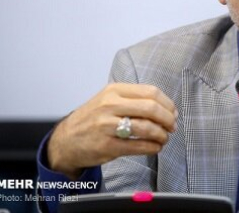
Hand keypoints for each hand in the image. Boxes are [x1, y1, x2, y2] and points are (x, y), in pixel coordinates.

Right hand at [47, 83, 176, 178]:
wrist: (66, 140)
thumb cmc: (93, 119)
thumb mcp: (109, 99)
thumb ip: (134, 99)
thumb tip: (166, 108)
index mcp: (115, 90)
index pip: (151, 92)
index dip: (167, 103)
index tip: (173, 112)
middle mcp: (110, 105)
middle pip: (151, 108)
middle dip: (168, 119)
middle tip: (172, 126)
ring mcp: (107, 126)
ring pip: (146, 127)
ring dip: (161, 134)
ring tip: (164, 138)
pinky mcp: (107, 145)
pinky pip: (138, 146)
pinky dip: (152, 147)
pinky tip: (155, 147)